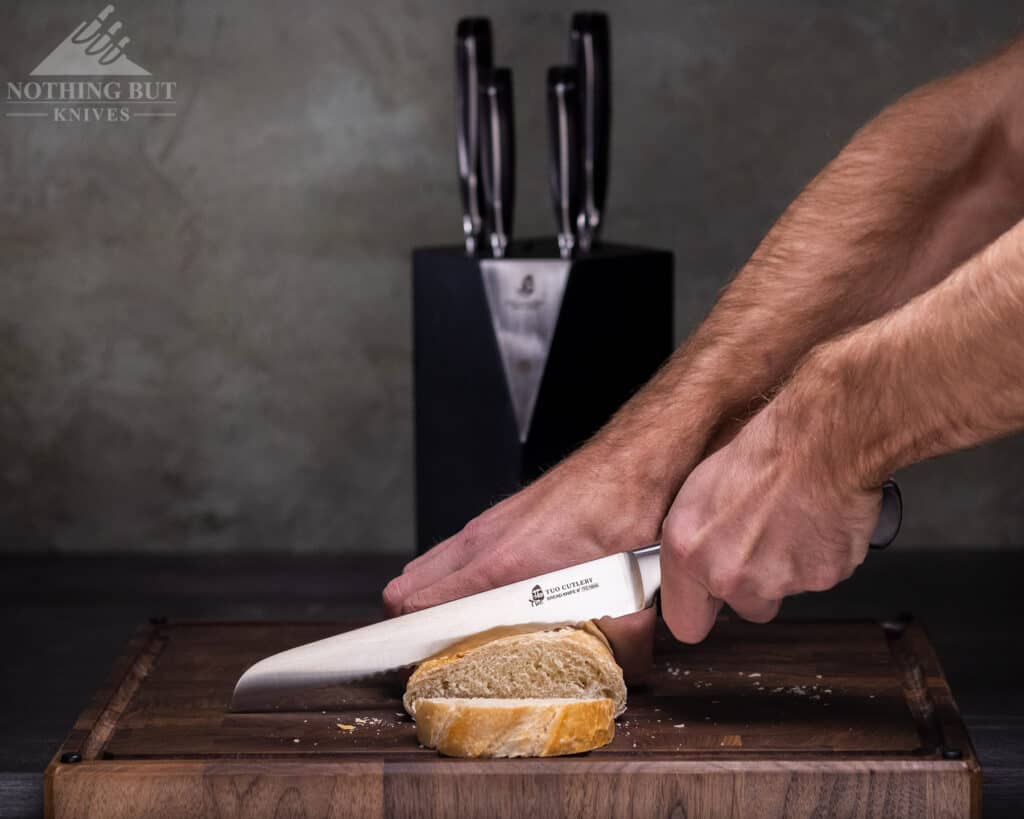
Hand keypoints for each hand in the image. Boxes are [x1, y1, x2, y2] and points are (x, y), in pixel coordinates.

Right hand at [382, 445, 684, 680]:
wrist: (631, 458)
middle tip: (433, 660)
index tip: (412, 673)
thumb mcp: (631, 592)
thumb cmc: (625, 509)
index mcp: (502, 565)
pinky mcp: (495, 518)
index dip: (406, 647)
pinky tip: (488, 596)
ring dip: (429, 604)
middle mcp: (482, 542)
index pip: (419, 606)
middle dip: (410, 631)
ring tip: (454, 633)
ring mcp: (484, 526)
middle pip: (405, 592)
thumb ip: (625, 643)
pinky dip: (451, 579)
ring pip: (425, 571)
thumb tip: (626, 676)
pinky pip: (450, 554)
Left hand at [659, 397, 883, 643]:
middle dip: (751, 586)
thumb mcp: (699, 491)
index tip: (707, 602)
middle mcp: (727, 573)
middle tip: (761, 542)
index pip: (684, 622)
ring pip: (780, 592)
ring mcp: (774, 581)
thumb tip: (693, 560)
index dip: (699, 610)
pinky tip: (812, 523)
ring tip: (788, 523)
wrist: (818, 441)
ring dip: (785, 569)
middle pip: (742, 607)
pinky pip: (817, 579)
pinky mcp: (819, 580)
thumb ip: (694, 541)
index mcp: (688, 552)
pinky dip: (818, 558)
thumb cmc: (761, 452)